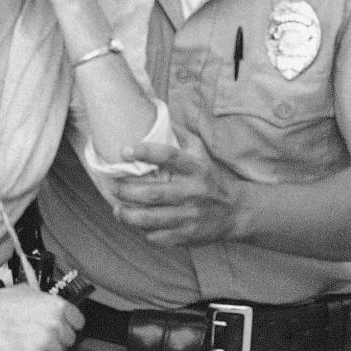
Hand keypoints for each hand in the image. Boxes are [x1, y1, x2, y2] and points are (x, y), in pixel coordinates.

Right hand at [0, 284, 83, 350]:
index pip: (79, 322)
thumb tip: (57, 311)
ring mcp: (45, 341)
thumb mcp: (31, 292)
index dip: (70, 326)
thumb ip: (48, 303)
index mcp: (58, 306)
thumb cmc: (3, 302)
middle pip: (69, 341)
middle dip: (58, 339)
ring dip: (46, 350)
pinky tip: (21, 347)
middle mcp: (55, 324)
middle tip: (42, 336)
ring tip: (29, 340)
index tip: (64, 329)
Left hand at [110, 137, 239, 246]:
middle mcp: (193, 192)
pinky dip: (144, 231)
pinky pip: (158, 236)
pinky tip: (138, 224)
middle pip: (153, 193)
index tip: (125, 150)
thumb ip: (180, 135)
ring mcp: (190, 216)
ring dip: (128, 215)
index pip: (169, 156)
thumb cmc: (211, 177)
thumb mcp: (201, 152)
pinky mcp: (188, 235)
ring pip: (151, 218)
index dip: (146, 152)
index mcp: (196, 168)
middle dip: (126, 190)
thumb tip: (156, 114)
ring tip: (117, 209)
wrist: (237, 211)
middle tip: (112, 186)